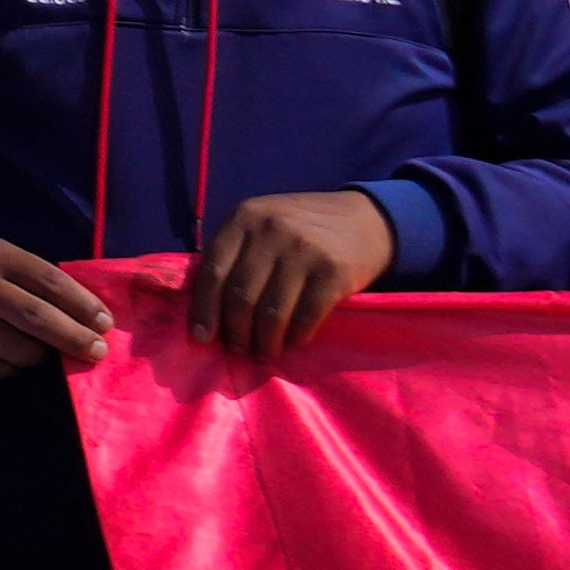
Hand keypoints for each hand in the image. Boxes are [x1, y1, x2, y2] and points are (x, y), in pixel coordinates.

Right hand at [0, 234, 111, 378]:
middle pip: (38, 319)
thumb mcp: (4, 257)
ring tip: (44, 347)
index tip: (105, 323)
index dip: (83, 305)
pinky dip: (15, 365)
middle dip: (75, 338)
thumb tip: (90, 320)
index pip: (50, 282)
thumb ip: (39, 281)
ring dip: (42, 354)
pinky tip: (11, 351)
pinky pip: (0, 369)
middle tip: (97, 351)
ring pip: (21, 352)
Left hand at [189, 189, 402, 359]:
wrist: (366, 219)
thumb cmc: (303, 229)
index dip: (204, 310)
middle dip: (235, 333)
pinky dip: (295, 337)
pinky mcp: (333, 271)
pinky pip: (305, 318)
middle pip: (240, 297)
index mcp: (245, 217)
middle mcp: (272, 230)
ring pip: (271, 314)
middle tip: (239, 349)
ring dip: (264, 343)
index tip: (202, 337)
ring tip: (263, 353)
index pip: (213, 271)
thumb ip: (235, 253)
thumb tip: (204, 309)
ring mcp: (304, 250)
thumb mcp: (263, 224)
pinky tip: (292, 342)